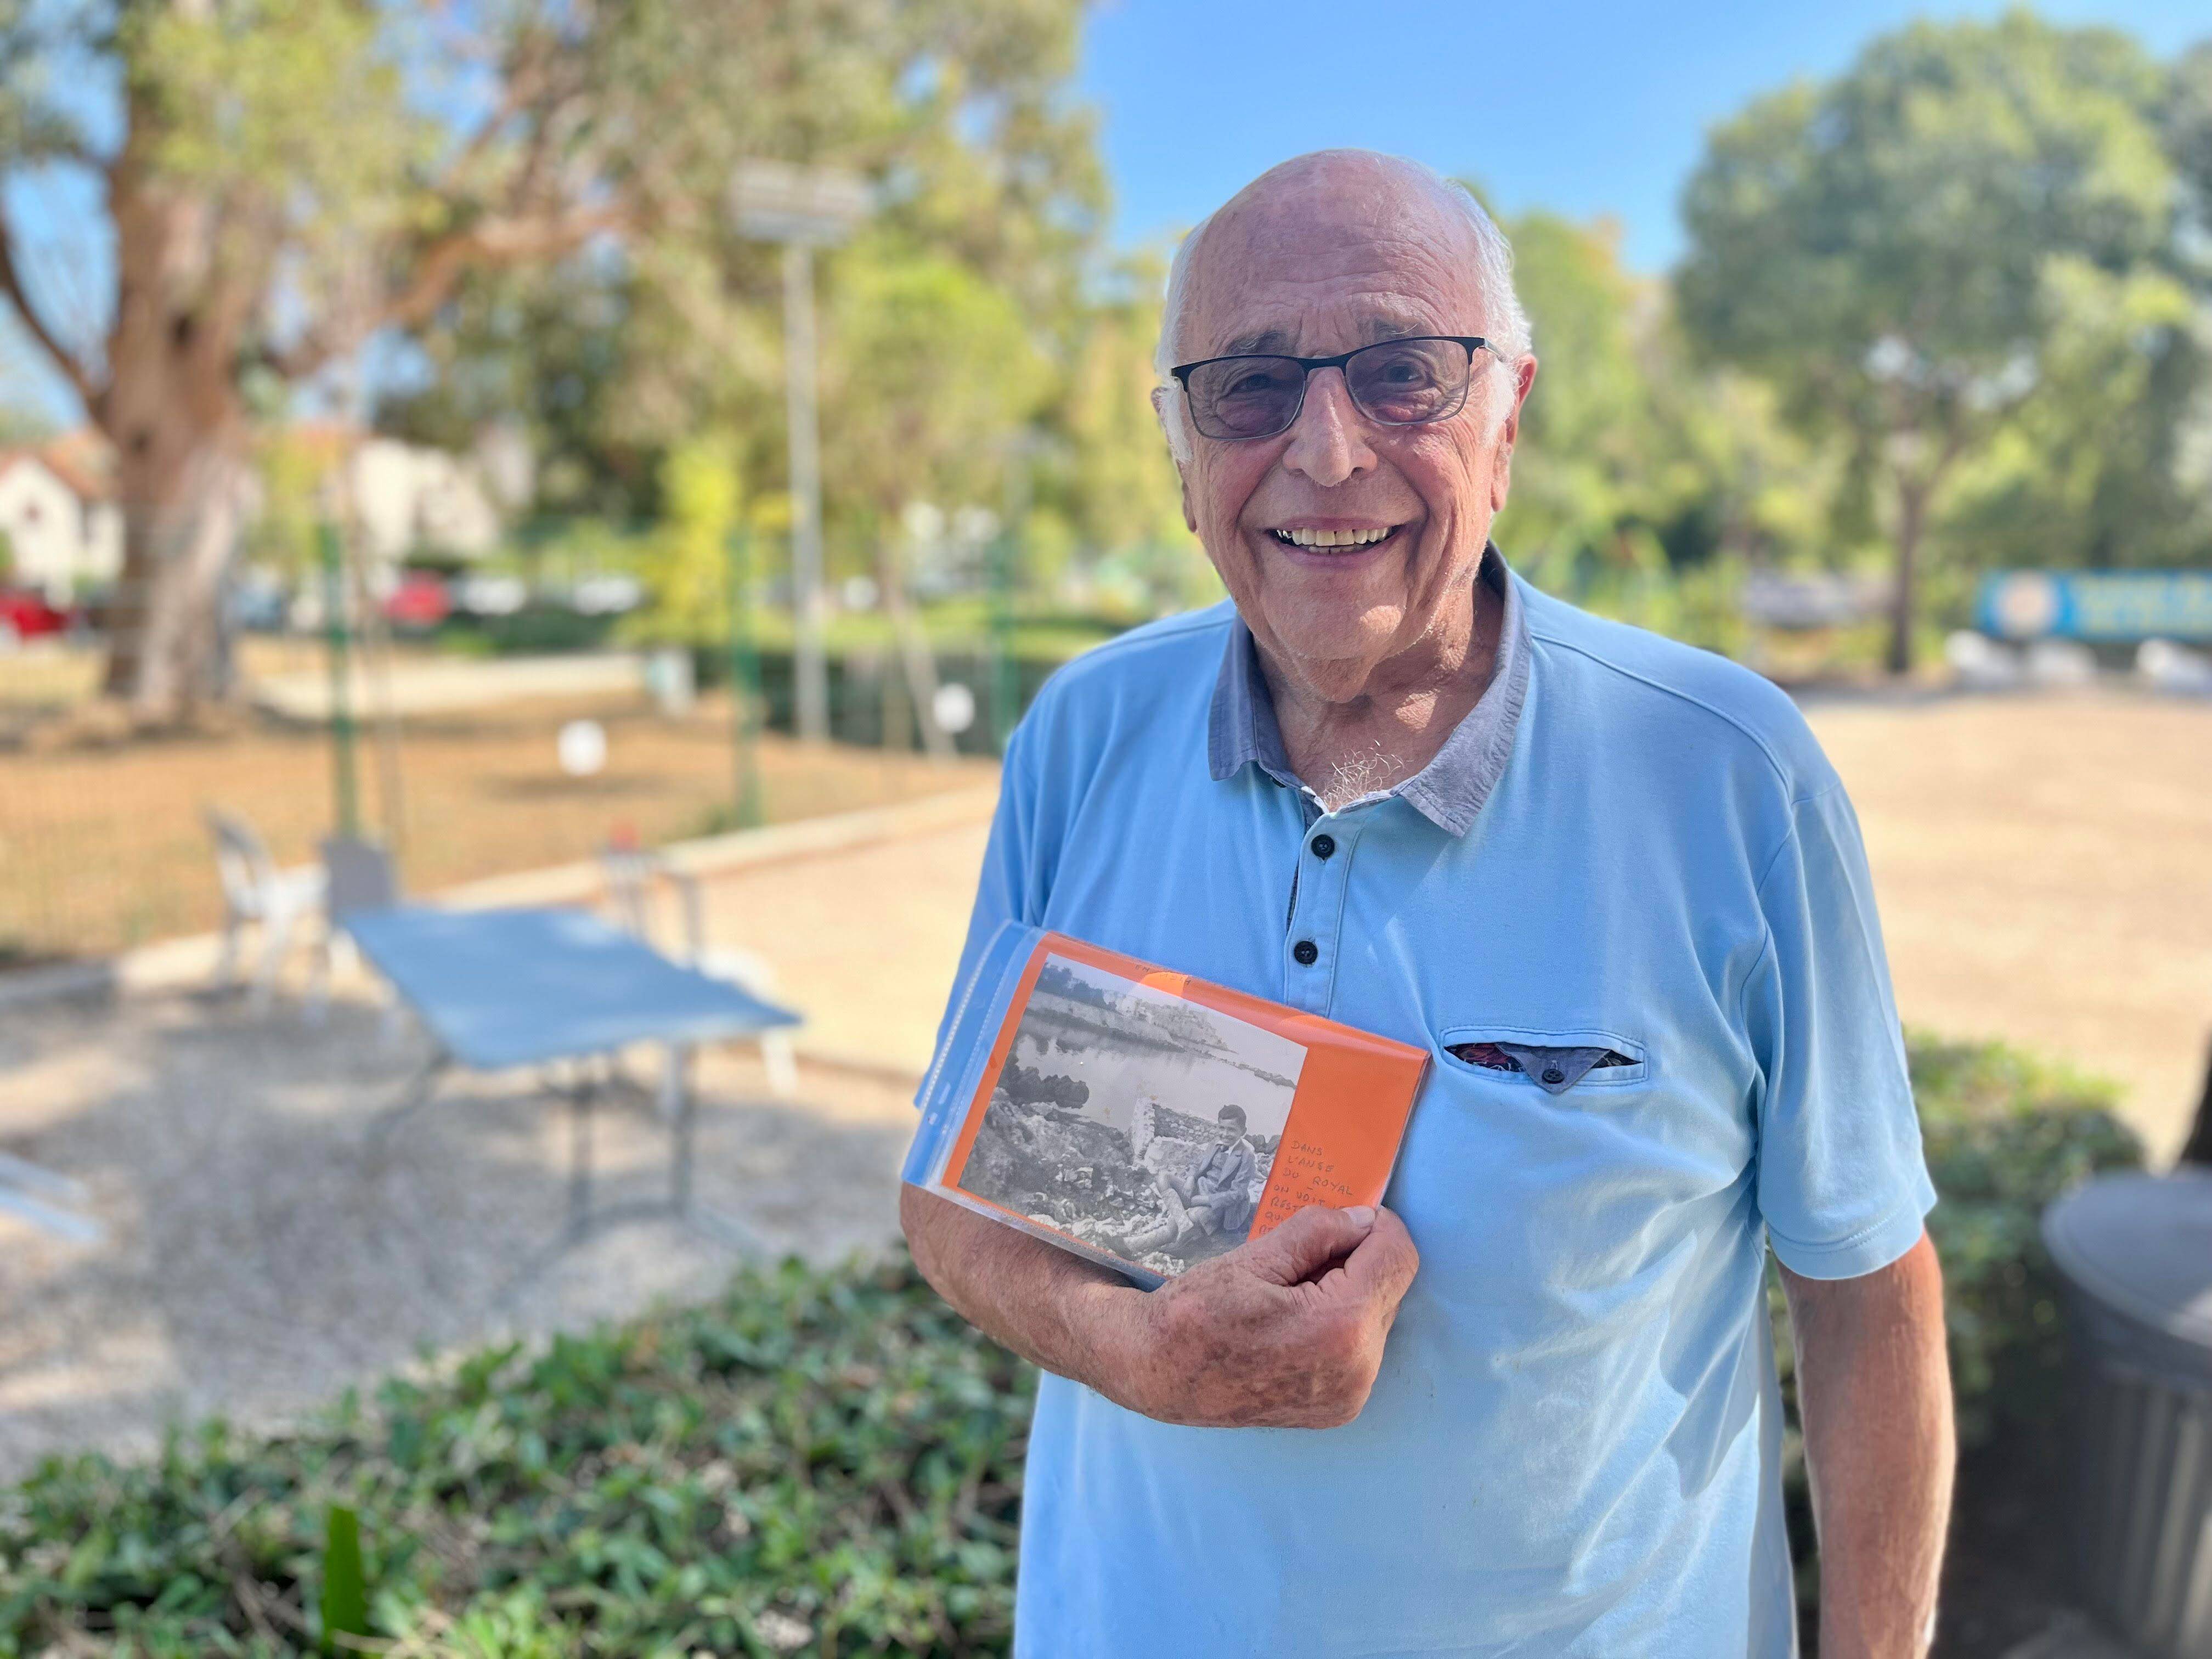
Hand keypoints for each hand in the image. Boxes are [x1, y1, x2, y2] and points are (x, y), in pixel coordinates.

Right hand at [1114, 1204, 1419, 1429]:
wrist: (1159, 1376)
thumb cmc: (1195, 1314)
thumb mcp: (1253, 1258)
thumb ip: (1318, 1232)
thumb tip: (1363, 1219)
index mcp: (1340, 1328)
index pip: (1397, 1258)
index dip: (1379, 1226)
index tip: (1348, 1216)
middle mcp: (1358, 1370)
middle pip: (1392, 1288)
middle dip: (1360, 1260)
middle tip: (1305, 1254)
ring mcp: (1350, 1396)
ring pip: (1379, 1317)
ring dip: (1351, 1292)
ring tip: (1294, 1291)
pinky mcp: (1341, 1408)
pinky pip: (1363, 1348)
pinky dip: (1342, 1324)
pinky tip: (1297, 1321)